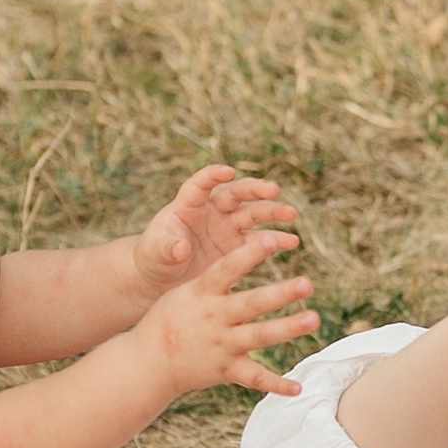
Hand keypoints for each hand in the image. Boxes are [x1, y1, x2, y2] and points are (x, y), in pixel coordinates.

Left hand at [126, 164, 299, 297]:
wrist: (165, 276)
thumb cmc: (155, 257)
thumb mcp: (155, 252)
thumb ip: (167, 247)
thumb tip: (180, 248)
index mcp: (188, 204)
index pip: (201, 184)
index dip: (213, 175)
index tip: (227, 171)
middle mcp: (213, 210)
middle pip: (236, 194)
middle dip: (255, 190)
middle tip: (273, 189)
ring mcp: (228, 226)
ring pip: (253, 213)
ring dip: (272, 211)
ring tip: (290, 214)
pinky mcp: (239, 246)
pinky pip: (260, 240)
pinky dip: (276, 240)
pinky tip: (292, 241)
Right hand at [130, 230, 320, 400]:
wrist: (148, 362)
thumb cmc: (170, 319)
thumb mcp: (185, 291)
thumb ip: (215, 276)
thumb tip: (243, 249)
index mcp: (203, 293)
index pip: (228, 268)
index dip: (250, 254)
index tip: (272, 238)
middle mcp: (214, 318)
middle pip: (252, 303)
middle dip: (280, 293)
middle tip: (306, 283)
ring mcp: (221, 345)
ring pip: (259, 335)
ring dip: (288, 328)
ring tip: (313, 319)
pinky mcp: (226, 370)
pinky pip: (254, 378)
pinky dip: (276, 384)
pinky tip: (298, 387)